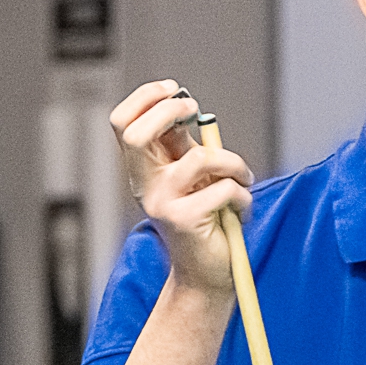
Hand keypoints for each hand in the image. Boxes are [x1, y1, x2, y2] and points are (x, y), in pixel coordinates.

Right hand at [109, 79, 248, 297]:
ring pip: (199, 159)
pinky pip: (222, 190)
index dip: (145, 97)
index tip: (174, 90)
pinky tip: (241, 209)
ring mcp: (161, 203)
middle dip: (172, 111)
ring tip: (243, 179)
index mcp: (144, 170)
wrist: (207, 274)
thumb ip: (183, 147)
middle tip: (197, 115)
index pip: (122, 122)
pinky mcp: (183, 220)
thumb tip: (184, 107)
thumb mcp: (192, 178)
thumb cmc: (206, 222)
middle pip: (138, 133)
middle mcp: (144, 185)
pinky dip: (242, 195)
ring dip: (233, 163)